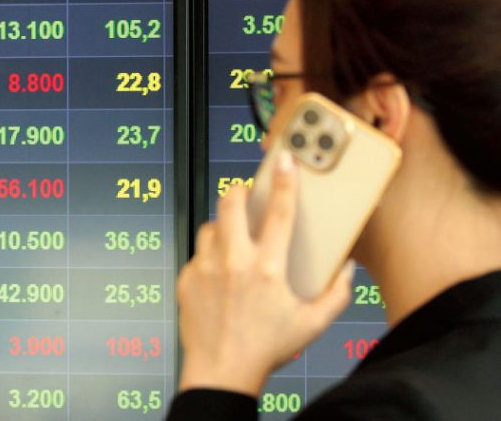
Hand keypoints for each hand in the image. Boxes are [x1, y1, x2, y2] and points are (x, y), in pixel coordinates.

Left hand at [177, 151, 354, 395]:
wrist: (221, 371)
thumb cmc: (265, 349)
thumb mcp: (312, 324)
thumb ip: (336, 294)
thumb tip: (346, 269)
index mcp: (268, 268)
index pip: (279, 212)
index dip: (284, 182)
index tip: (284, 162)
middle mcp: (234, 262)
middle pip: (230, 203)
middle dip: (238, 190)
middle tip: (245, 192)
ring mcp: (206, 268)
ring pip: (211, 226)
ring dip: (222, 226)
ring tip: (233, 238)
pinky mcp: (187, 278)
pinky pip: (198, 254)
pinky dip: (209, 256)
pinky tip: (219, 273)